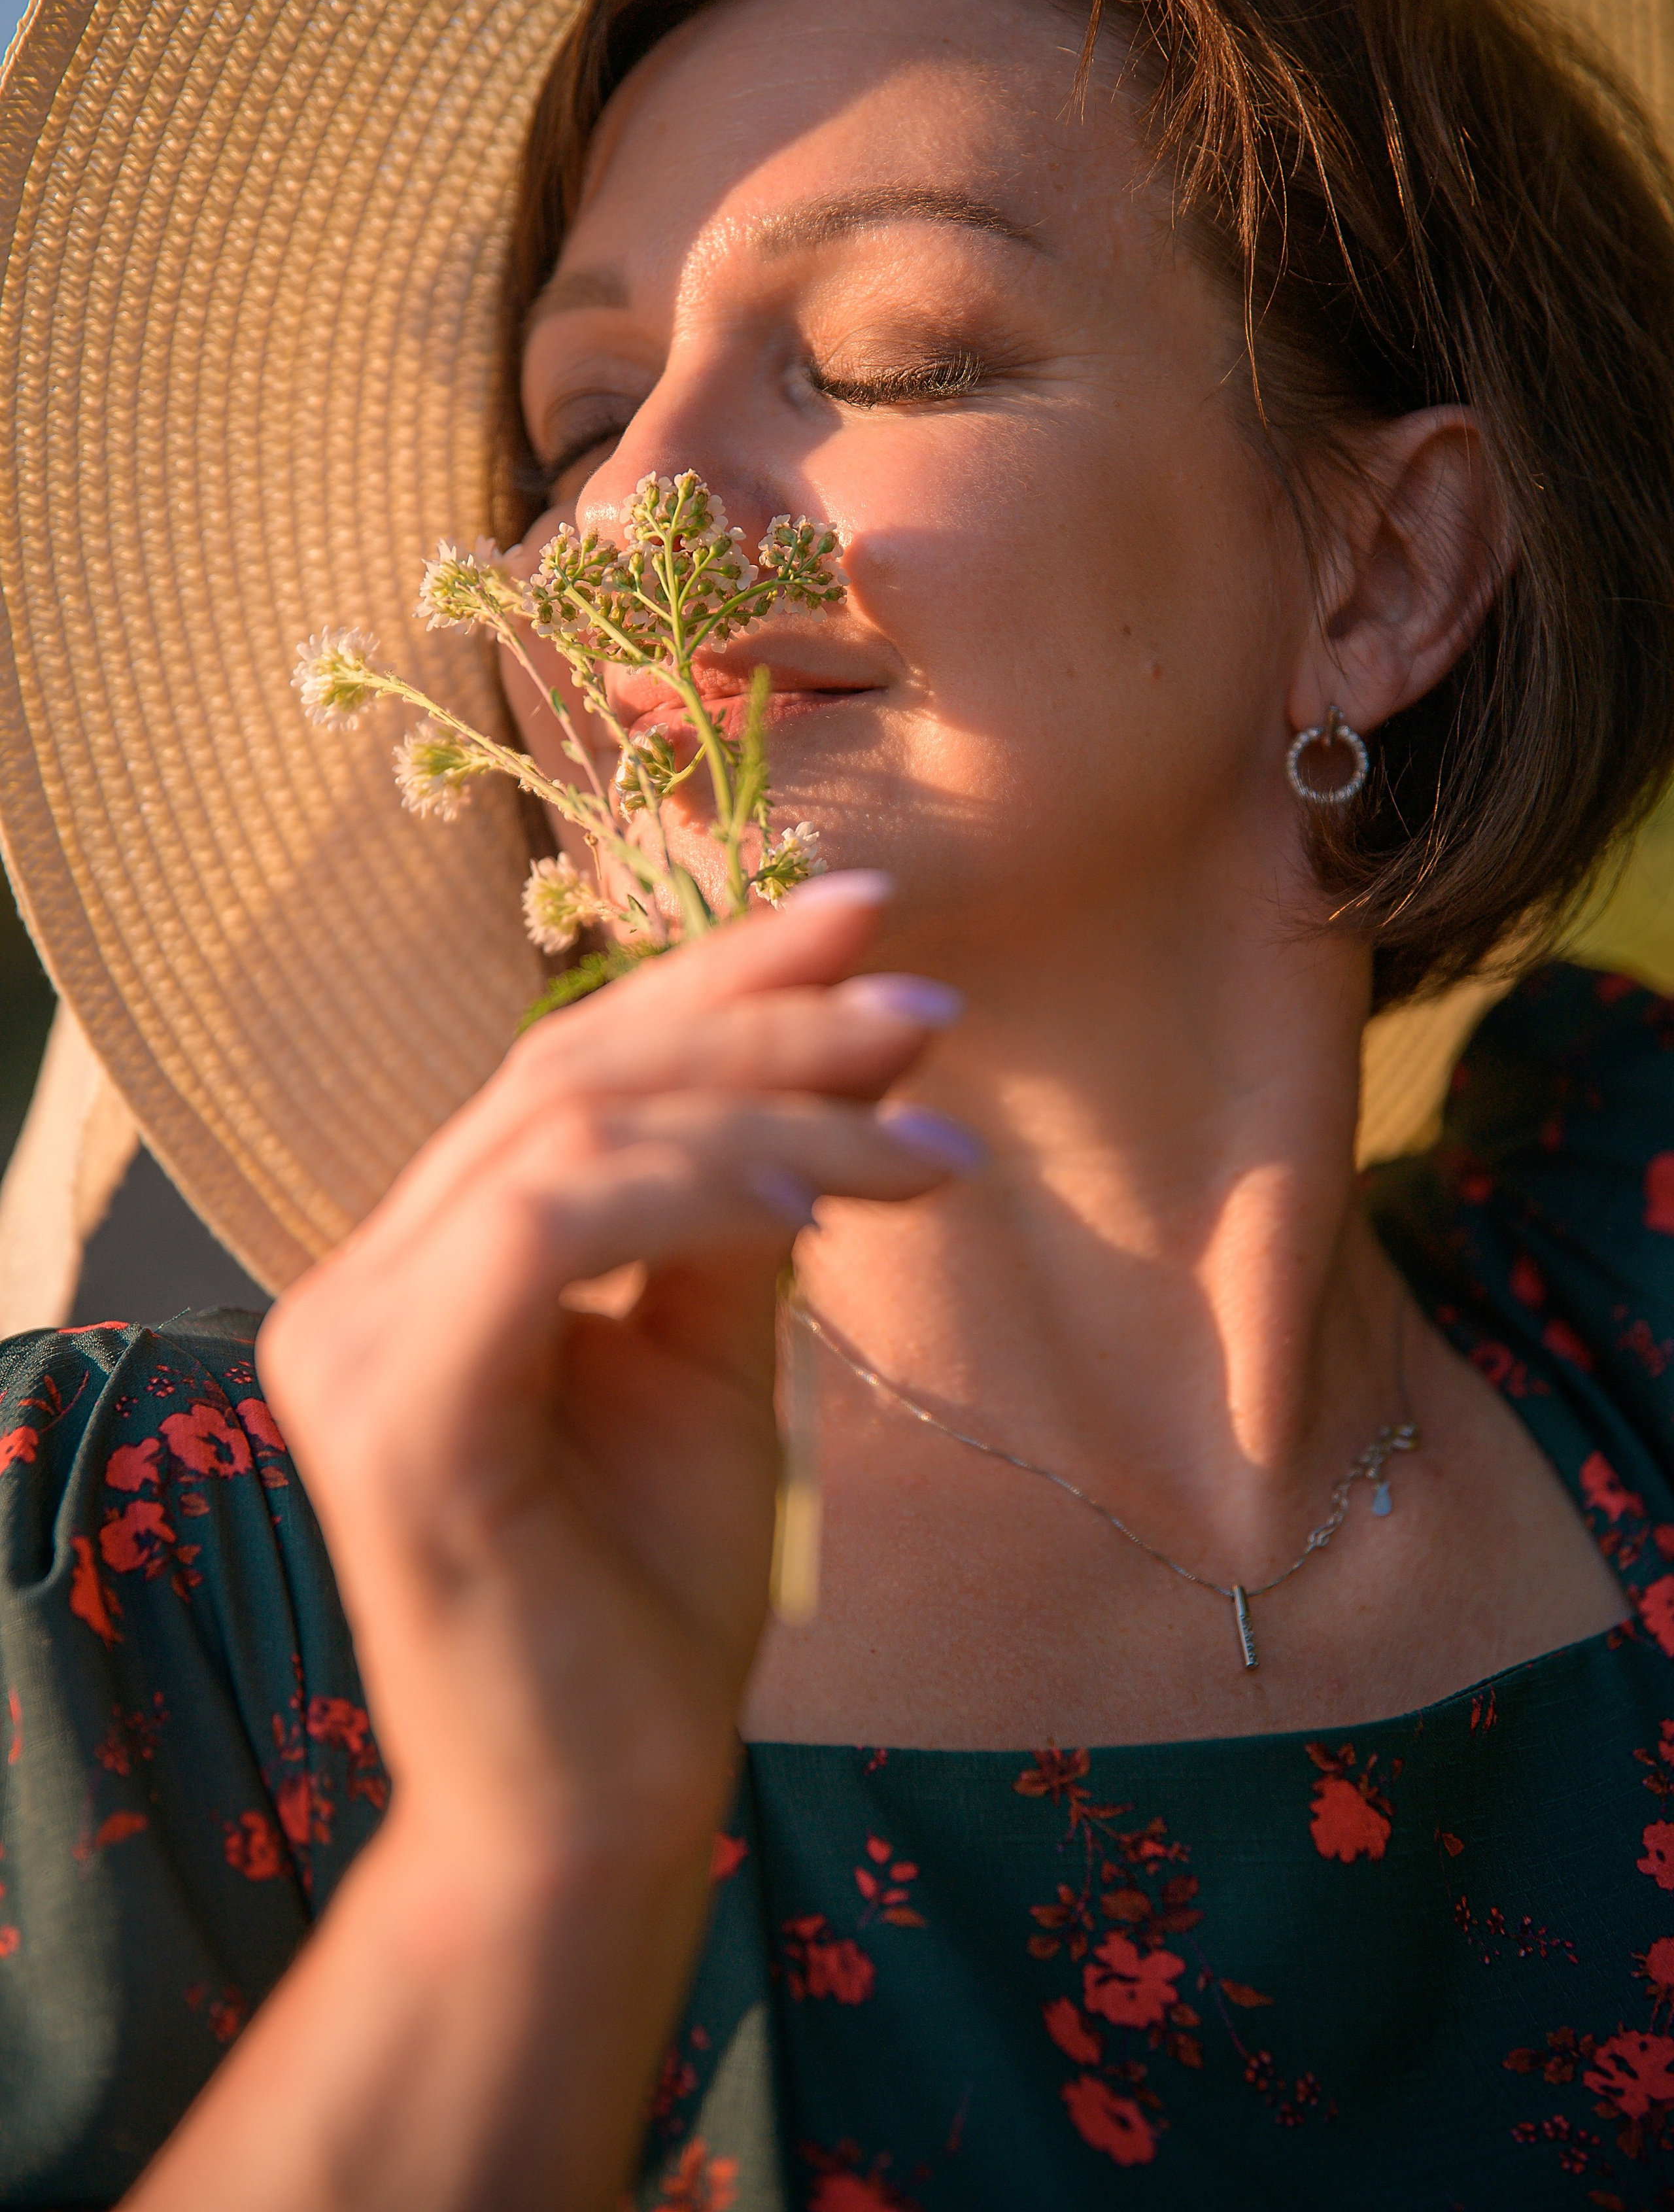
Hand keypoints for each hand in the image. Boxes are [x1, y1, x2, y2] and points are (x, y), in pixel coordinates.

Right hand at [258, 872, 970, 1870]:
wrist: (597, 1812)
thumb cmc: (651, 1598)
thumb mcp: (708, 1362)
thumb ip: (737, 1211)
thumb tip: (839, 1053)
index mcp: (421, 1263)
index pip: (565, 1071)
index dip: (711, 975)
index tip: (863, 913)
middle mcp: (357, 1282)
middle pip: (566, 1077)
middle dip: (760, 1017)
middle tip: (923, 1001)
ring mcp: (350, 1341)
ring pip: (568, 1135)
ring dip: (768, 1112)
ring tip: (924, 1145)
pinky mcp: (391, 1412)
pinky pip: (542, 1230)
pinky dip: (688, 1193)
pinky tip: (813, 1207)